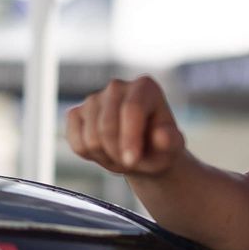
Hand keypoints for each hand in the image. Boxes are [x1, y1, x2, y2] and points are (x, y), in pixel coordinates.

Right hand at [65, 76, 185, 177]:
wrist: (143, 152)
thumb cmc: (160, 147)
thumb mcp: (172, 147)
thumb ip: (170, 141)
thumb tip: (162, 136)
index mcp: (145, 87)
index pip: (132, 109)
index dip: (130, 138)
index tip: (132, 161)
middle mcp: (117, 87)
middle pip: (107, 127)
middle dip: (119, 153)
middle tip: (132, 162)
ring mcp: (93, 99)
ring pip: (90, 139)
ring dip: (106, 157)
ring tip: (121, 156)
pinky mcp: (76, 113)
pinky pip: (76, 142)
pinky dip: (89, 156)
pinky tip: (105, 152)